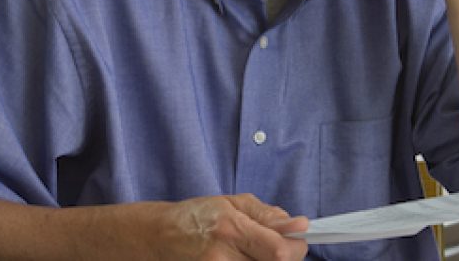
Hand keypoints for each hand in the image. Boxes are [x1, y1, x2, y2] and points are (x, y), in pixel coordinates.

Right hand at [150, 194, 308, 259]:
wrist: (159, 236)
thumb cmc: (196, 216)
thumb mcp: (232, 203)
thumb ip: (268, 215)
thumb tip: (298, 225)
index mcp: (230, 229)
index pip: (279, 251)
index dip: (297, 247)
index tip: (298, 239)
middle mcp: (222, 257)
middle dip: (285, 257)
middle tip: (276, 246)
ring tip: (255, 252)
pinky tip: (246, 259)